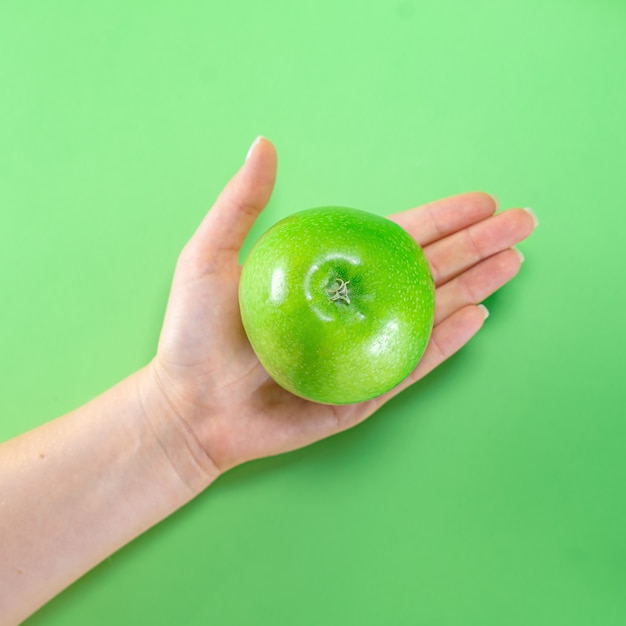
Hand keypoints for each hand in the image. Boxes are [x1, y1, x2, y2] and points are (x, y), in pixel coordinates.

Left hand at [143, 137, 535, 480]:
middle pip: (427, 270)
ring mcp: (362, 350)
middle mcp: (352, 308)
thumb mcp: (211, 257)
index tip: (480, 202)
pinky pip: (412, 363)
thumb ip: (242, 204)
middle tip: (522, 224)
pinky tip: (477, 316)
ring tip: (513, 262)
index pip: (396, 240)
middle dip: (477, 246)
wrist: (190, 408)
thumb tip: (265, 144)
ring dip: (475, 287)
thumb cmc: (195, 335)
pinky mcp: (362, 392)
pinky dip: (445, 341)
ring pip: (430, 313)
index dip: (440, 219)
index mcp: (326, 274)